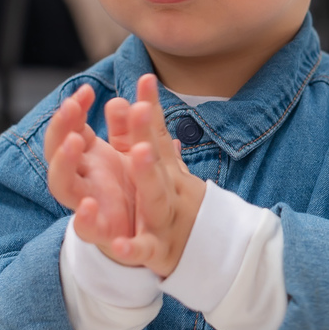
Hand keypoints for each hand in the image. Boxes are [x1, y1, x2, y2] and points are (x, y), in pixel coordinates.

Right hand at [45, 85, 135, 259]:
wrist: (148, 234)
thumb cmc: (132, 189)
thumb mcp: (134, 153)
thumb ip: (127, 128)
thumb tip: (118, 99)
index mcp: (89, 160)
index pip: (70, 131)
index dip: (71, 112)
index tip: (86, 91)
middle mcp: (83, 180)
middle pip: (58, 152)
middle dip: (60, 130)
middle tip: (71, 108)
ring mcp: (90, 207)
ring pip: (63, 189)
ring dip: (63, 165)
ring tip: (74, 142)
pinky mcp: (105, 234)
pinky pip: (90, 231)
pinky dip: (85, 222)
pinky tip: (87, 209)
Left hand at [105, 74, 206, 276]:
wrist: (209, 251)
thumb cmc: (177, 203)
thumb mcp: (166, 166)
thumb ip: (148, 130)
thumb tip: (135, 89)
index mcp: (166, 171)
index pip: (157, 135)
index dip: (148, 109)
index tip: (144, 78)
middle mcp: (168, 190)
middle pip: (157, 159)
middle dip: (147, 131)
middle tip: (137, 107)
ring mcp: (164, 219)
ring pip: (156, 197)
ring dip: (148, 175)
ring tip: (140, 151)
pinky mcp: (157, 251)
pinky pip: (143, 250)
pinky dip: (132, 248)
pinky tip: (119, 245)